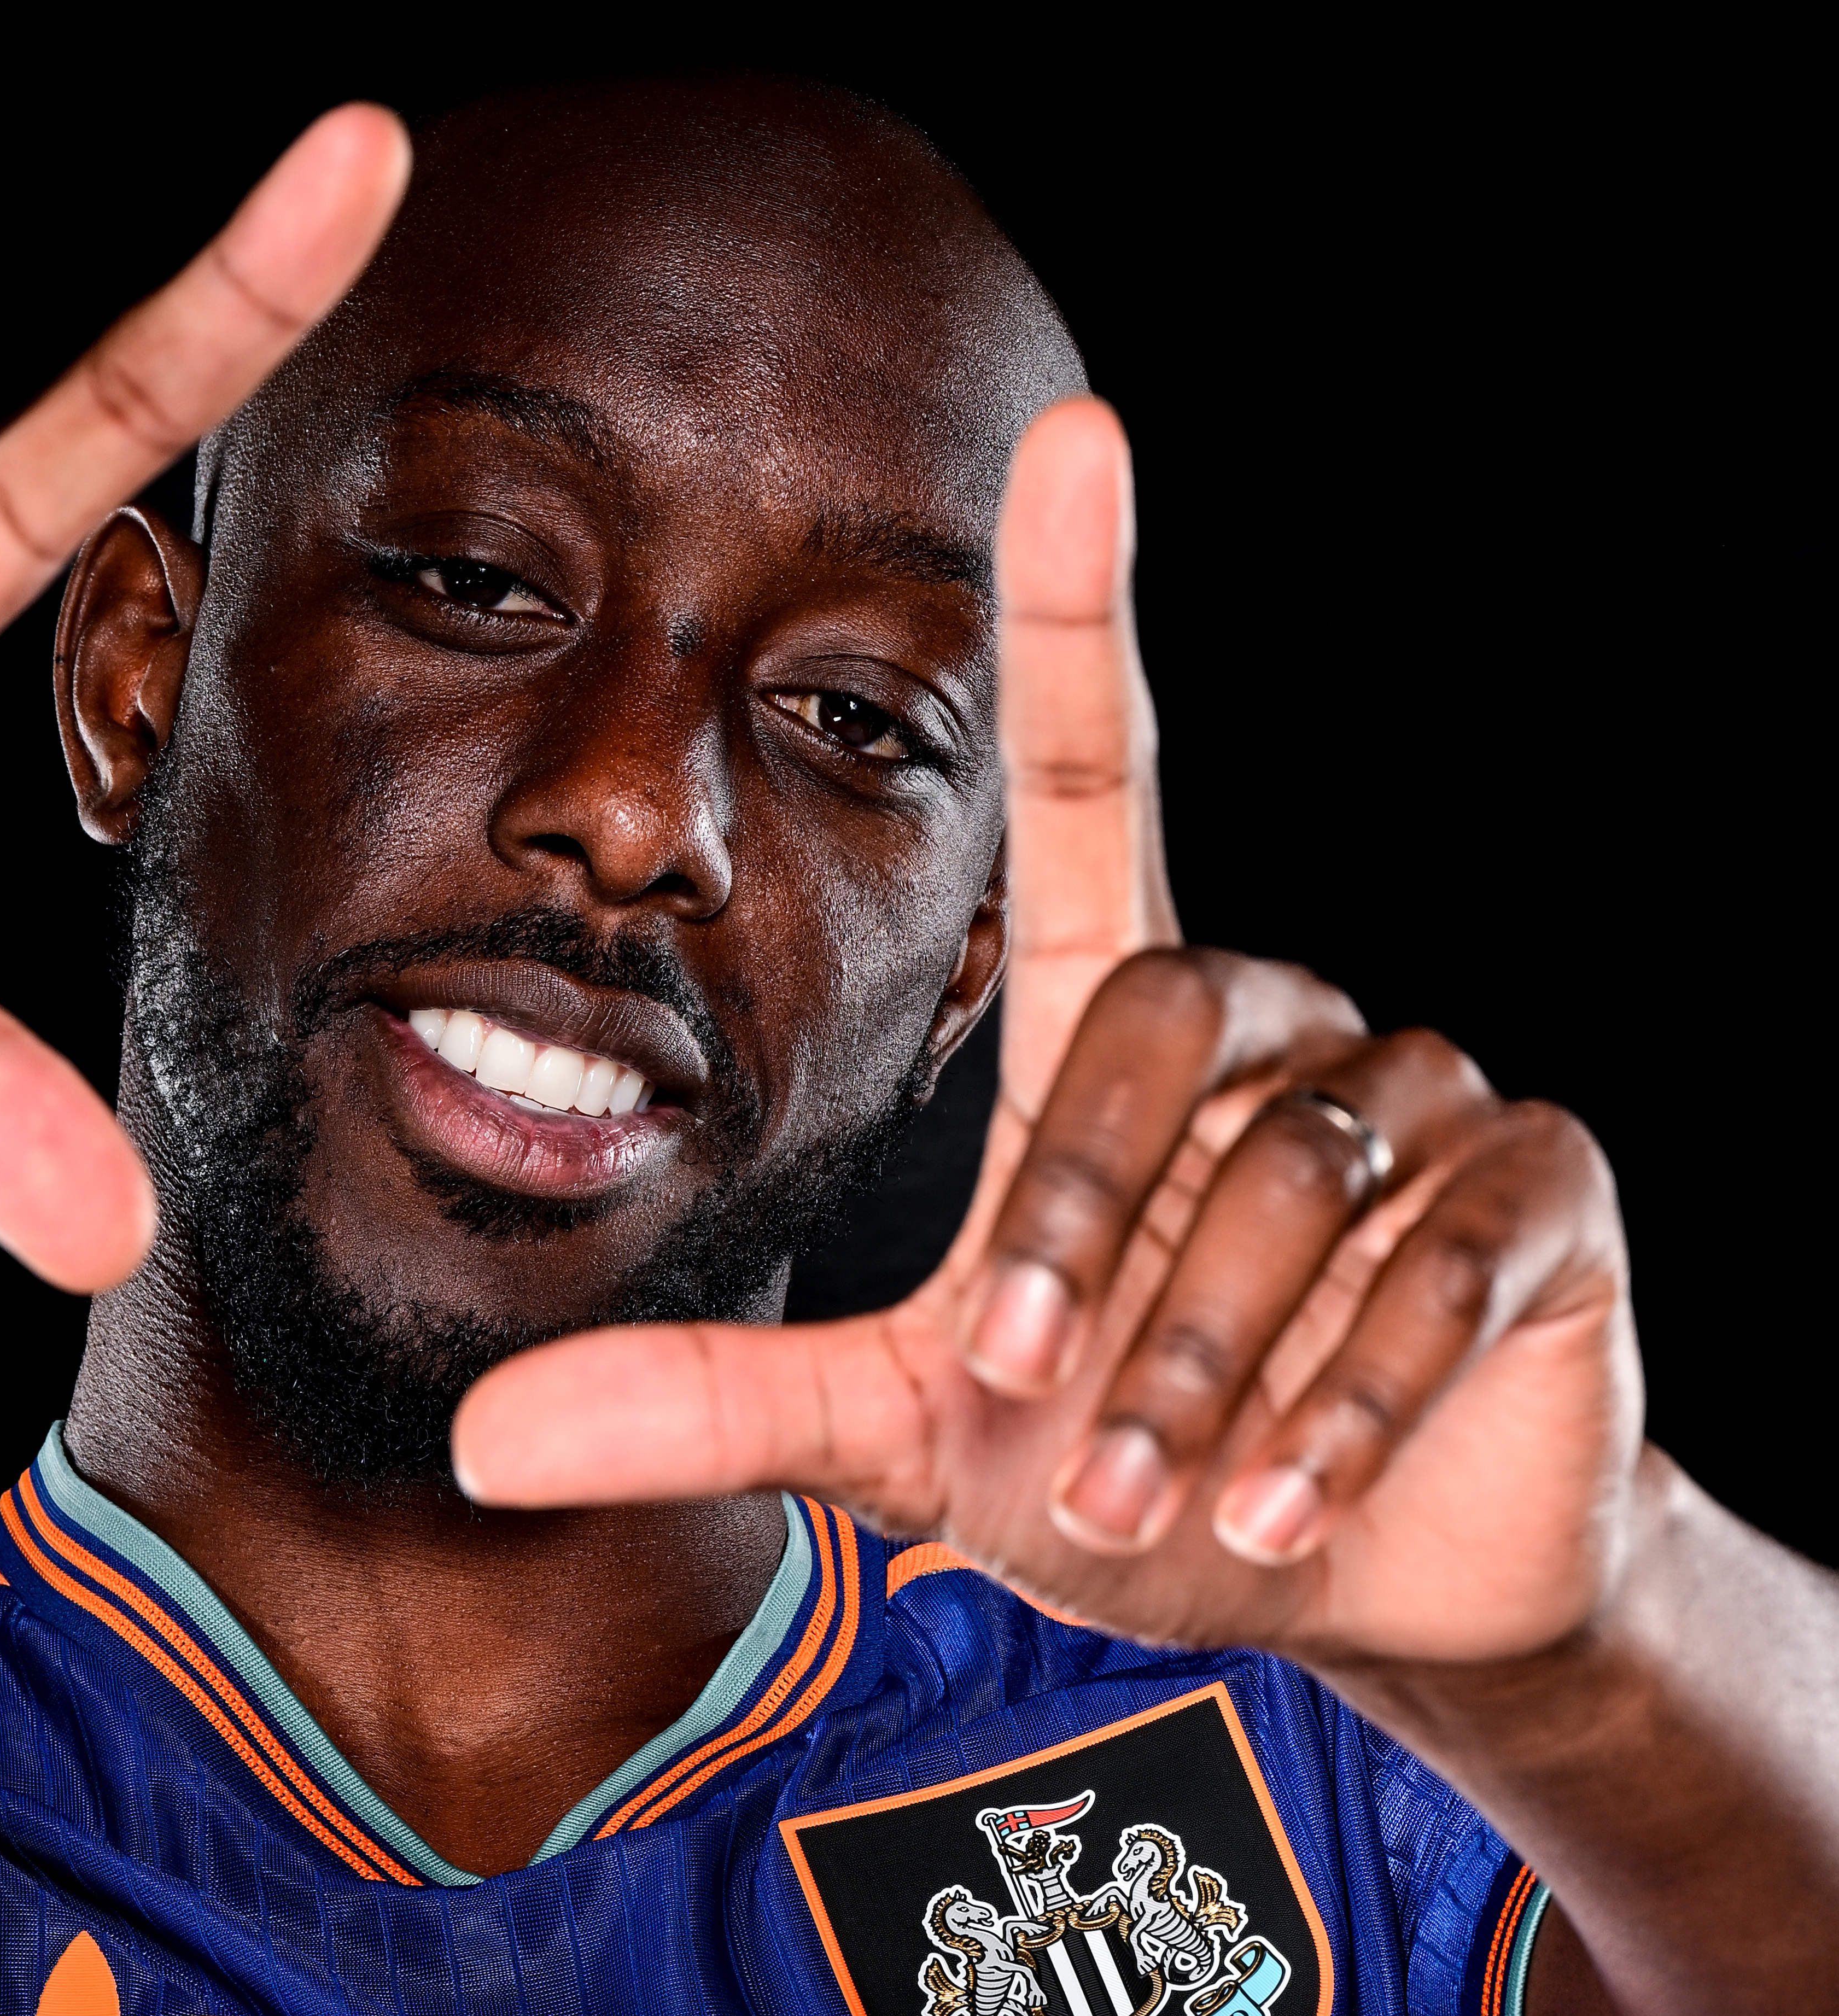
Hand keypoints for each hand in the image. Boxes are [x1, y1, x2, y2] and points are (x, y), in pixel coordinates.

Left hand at [453, 400, 1643, 1674]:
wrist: (1342, 1582)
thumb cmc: (1119, 1474)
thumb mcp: (909, 1440)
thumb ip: (718, 1408)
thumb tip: (476, 1444)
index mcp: (1110, 1031)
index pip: (1087, 774)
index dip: (1080, 611)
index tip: (1078, 433)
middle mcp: (1263, 1023)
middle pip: (1152, 1028)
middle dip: (1087, 1248)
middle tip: (1054, 1429)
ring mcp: (1415, 1096)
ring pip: (1296, 1169)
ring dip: (1206, 1363)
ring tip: (1161, 1501)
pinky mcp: (1540, 1188)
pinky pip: (1445, 1250)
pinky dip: (1358, 1394)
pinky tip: (1295, 1503)